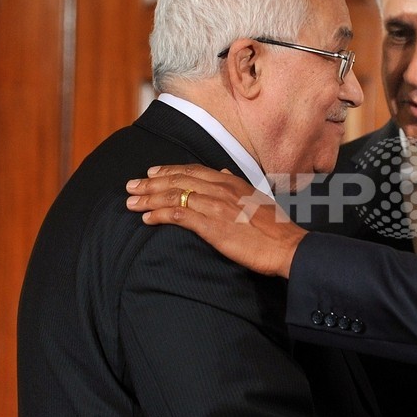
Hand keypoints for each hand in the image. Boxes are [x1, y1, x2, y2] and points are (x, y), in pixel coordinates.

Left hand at [125, 164, 304, 277]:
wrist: (286, 246)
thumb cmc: (276, 228)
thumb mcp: (258, 198)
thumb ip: (237, 185)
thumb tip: (223, 172)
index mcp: (232, 182)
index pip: (193, 170)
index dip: (169, 170)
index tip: (151, 173)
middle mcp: (221, 189)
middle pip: (178, 180)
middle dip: (150, 182)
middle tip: (130, 185)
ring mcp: (215, 206)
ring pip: (173, 196)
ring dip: (148, 198)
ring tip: (130, 202)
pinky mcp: (211, 226)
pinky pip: (177, 215)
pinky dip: (158, 215)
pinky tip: (146, 218)